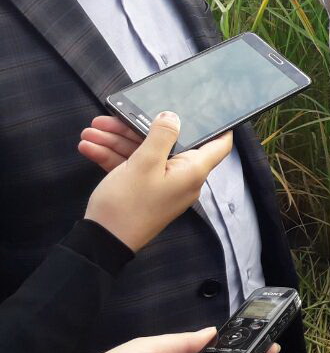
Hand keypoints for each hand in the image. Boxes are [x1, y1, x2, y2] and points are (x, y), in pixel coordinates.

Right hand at [83, 111, 233, 251]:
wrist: (100, 243)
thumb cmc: (127, 205)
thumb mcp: (144, 163)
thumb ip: (161, 135)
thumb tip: (173, 116)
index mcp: (192, 170)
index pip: (219, 144)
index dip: (218, 125)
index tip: (206, 109)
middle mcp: (181, 177)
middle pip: (168, 143)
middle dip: (137, 128)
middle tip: (113, 117)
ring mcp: (161, 184)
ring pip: (144, 154)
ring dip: (117, 141)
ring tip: (90, 130)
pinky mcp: (143, 191)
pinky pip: (132, 168)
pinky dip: (113, 157)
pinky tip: (88, 146)